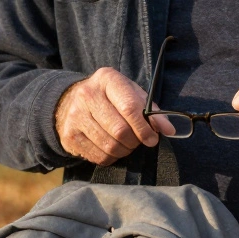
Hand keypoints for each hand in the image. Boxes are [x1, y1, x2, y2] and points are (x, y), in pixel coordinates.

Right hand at [54, 68, 169, 165]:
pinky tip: (112, 148)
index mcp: (107, 79)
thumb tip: (168, 130)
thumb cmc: (109, 98)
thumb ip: (151, 110)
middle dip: (135, 141)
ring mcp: (75, 116)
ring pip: (110, 146)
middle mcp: (87, 95)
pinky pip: (99, 157)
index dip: (144, 127)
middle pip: (120, 130)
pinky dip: (112, 157)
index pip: (129, 107)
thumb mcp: (130, 94)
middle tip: (138, 141)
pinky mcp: (70, 136)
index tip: (152, 138)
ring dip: (125, 151)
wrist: (71, 102)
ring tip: (126, 145)